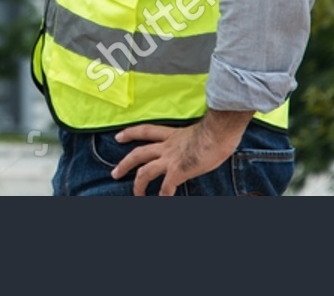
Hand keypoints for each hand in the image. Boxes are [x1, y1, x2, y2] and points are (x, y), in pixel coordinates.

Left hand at [110, 110, 252, 195]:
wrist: (218, 131)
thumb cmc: (215, 129)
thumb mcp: (198, 132)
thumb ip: (192, 139)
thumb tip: (198, 145)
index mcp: (171, 135)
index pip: (145, 131)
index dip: (130, 133)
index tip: (118, 137)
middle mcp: (167, 147)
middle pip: (138, 154)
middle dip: (124, 164)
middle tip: (115, 173)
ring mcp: (170, 159)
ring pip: (145, 172)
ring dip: (138, 185)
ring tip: (136, 195)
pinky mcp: (178, 171)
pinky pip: (166, 188)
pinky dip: (162, 196)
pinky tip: (161, 202)